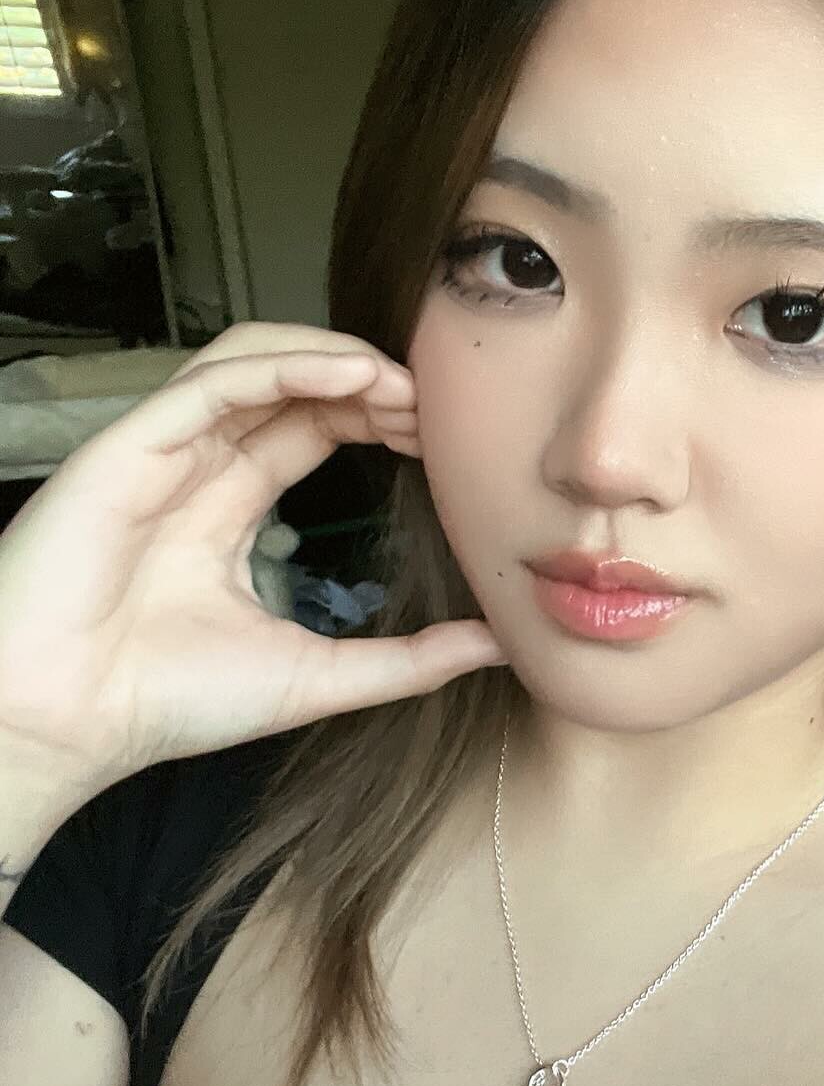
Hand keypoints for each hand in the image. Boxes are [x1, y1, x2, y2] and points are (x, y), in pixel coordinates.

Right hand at [0, 322, 507, 793]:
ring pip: (251, 361)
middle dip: (368, 383)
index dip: (377, 417)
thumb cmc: (165, 703)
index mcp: (228, 506)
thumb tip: (495, 647)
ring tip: (403, 381)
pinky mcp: (128, 447)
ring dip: (332, 360)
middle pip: (291, 385)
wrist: (65, 724)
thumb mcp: (316, 677)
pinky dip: (283, 365)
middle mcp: (195, 466)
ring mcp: (160, 450)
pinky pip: (212, 381)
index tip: (443, 436)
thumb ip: (405, 662)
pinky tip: (350, 375)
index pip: (312, 428)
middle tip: (439, 404)